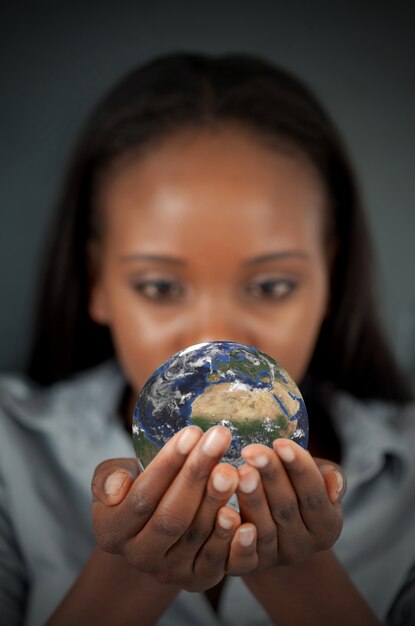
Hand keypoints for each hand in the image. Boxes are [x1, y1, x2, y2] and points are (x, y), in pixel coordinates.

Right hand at [92, 426, 245, 591]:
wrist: (156, 523)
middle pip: (171, 517)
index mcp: (112, 531)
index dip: (168, 465)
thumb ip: (108, 478)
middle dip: (197, 475)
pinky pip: (216, 562)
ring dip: (216, 500)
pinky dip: (230, 540)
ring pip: (195, 536)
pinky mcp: (198, 580)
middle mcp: (139, 556)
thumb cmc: (137, 486)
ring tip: (232, 469)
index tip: (192, 432)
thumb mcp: (115, 476)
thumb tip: (117, 486)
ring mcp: (169, 572)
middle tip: (219, 439)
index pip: (142, 497)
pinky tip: (244, 516)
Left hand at [225, 439, 344, 574]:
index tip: (281, 442)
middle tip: (251, 451)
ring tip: (237, 472)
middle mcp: (303, 547)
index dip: (299, 468)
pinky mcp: (249, 567)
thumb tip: (332, 480)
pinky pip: (243, 558)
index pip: (314, 495)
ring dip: (251, 499)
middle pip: (287, 508)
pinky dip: (235, 539)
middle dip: (269, 476)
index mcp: (326, 526)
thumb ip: (329, 477)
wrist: (271, 525)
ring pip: (263, 529)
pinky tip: (224, 513)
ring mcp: (275, 558)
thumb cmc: (294, 488)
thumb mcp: (317, 479)